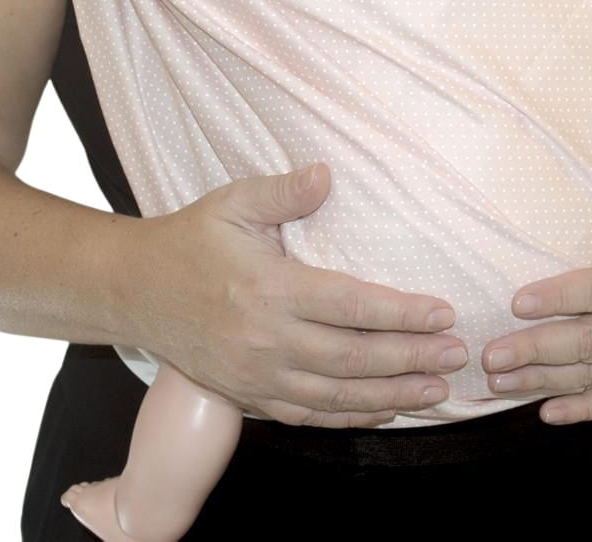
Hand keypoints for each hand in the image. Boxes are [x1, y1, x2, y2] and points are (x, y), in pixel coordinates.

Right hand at [122, 163, 468, 428]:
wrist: (135, 290)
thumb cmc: (191, 240)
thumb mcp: (233, 202)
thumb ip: (284, 191)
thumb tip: (327, 173)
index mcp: (269, 289)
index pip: (350, 307)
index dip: (401, 313)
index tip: (442, 312)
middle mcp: (266, 340)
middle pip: (354, 359)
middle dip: (412, 359)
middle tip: (457, 355)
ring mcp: (256, 376)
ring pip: (337, 397)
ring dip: (392, 397)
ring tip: (437, 391)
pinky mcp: (248, 396)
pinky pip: (308, 416)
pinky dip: (351, 418)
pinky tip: (385, 411)